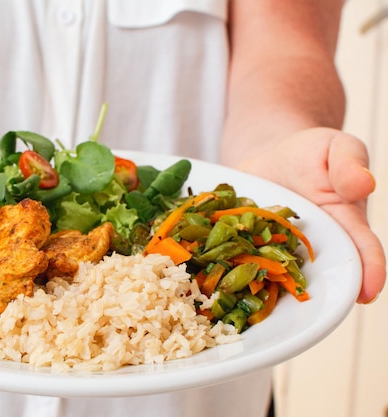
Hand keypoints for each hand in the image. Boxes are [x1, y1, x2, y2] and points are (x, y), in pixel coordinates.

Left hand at [234, 127, 384, 303]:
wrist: (269, 157)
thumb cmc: (311, 153)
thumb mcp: (335, 147)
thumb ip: (350, 163)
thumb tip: (364, 185)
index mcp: (344, 228)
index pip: (362, 251)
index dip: (368, 273)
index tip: (365, 294)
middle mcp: (314, 252)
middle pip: (318, 280)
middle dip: (311, 302)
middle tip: (301, 319)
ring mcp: (278, 258)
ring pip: (273, 283)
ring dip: (262, 297)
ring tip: (247, 310)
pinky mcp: (248, 255)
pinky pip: (239, 269)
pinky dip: (226, 277)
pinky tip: (208, 284)